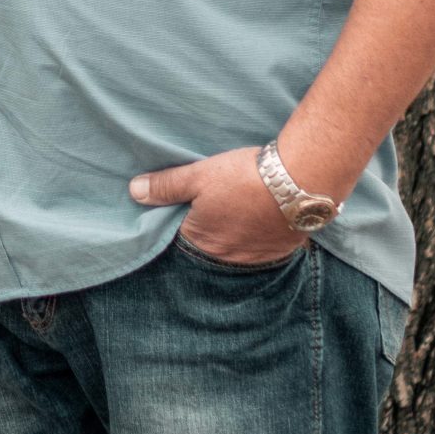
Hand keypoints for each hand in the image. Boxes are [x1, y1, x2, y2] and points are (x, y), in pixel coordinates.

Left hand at [129, 145, 303, 263]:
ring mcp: (257, 258)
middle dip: (209, 228)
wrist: (300, 181)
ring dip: (235, 233)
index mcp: (202, 241)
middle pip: (210, 245)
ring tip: (238, 209)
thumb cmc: (244, 178)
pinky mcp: (281, 251)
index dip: (181, 220)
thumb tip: (135, 191)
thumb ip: (166, 186)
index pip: (181, 238)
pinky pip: (262, 248)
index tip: (185, 206)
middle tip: (215, 205)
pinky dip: (259, 235)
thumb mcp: (198, 175)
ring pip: (237, 248)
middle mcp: (227, 258)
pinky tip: (261, 216)